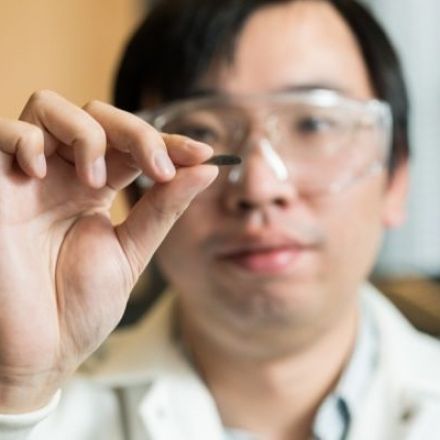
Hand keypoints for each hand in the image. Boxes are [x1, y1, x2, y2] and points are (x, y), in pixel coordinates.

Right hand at [0, 90, 216, 412]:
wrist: (36, 351)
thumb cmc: (78, 308)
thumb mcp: (131, 252)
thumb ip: (163, 208)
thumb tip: (205, 171)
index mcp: (95, 189)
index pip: (132, 144)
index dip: (168, 142)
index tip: (202, 154)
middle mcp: (62, 175)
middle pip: (97, 116)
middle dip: (136, 132)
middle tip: (159, 168)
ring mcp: (27, 177)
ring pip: (51, 108)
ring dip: (87, 134)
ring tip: (96, 182)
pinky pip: (3, 132)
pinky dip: (27, 140)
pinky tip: (42, 173)